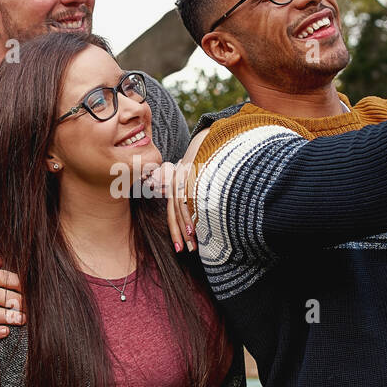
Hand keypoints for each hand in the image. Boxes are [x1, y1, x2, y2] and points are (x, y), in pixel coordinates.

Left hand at [147, 128, 209, 252]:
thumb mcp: (196, 172)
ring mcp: (185, 179)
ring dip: (186, 229)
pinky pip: (190, 199)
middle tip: (181, 251)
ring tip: (190, 246)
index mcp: (178, 183)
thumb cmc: (209, 156)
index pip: (174, 209)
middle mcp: (178, 181)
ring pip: (181, 208)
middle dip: (177, 233)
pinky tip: (193, 229)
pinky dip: (191, 216)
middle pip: (174, 212)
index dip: (175, 228)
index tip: (180, 246)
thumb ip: (193, 188)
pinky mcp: (192, 177)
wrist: (211, 135)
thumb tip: (196, 205)